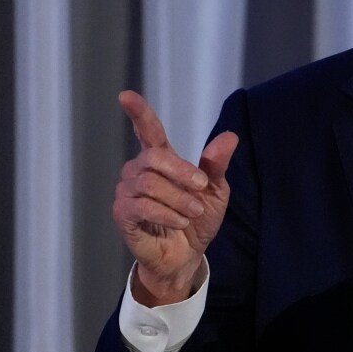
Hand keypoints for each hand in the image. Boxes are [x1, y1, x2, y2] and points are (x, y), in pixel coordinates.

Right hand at [111, 90, 238, 306]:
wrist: (188, 255)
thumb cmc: (198, 219)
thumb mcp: (215, 191)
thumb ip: (217, 165)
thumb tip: (229, 137)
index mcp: (161, 161)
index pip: (147, 131)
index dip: (139, 113)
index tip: (126, 96)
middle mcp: (139, 171)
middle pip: (155, 157)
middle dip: (183, 172)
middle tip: (202, 188)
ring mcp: (127, 192)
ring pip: (150, 184)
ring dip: (180, 199)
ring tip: (193, 213)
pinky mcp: (122, 214)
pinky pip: (143, 206)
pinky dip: (168, 214)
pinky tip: (179, 222)